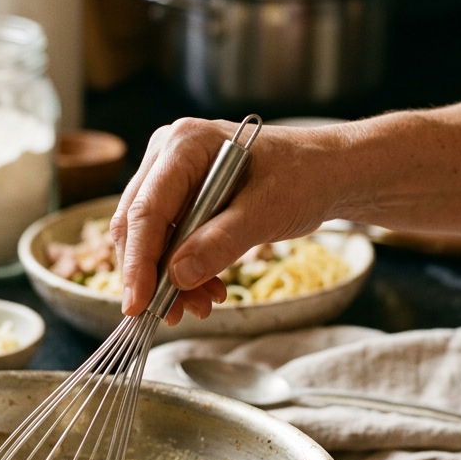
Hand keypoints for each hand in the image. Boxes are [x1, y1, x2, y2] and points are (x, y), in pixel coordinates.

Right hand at [109, 118, 333, 323]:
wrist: (323, 174)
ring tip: (200, 306)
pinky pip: (168, 241)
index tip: (138, 304)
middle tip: (170, 315)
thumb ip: (221, 242)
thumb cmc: (301, 178)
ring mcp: (171, 176)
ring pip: (149, 239)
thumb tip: (177, 276)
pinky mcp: (180, 198)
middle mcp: (167, 155)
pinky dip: (183, 271)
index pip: (146, 210)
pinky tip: (207, 290)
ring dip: (169, 279)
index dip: (139, 262)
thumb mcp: (266, 212)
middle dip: (152, 275)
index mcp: (185, 144)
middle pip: (137, 225)